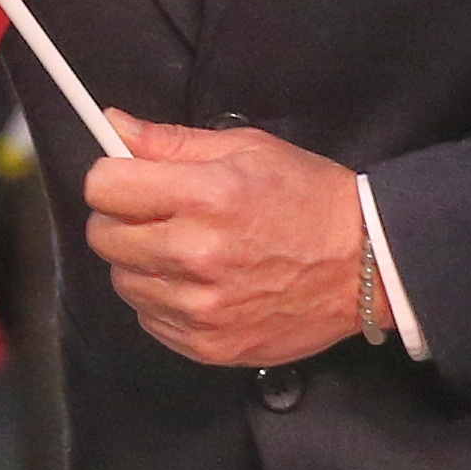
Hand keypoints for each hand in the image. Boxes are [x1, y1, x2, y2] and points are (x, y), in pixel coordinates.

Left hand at [81, 116, 364, 369]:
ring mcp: (202, 307)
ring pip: (123, 281)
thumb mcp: (247, 150)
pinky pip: (150, 319)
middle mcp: (196, 254)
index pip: (103, 188)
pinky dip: (163, 301)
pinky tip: (199, 284)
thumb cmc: (308, 197)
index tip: (129, 180)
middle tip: (157, 216)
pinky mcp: (209, 345)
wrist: (368, 265)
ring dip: (141, 264)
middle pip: (103, 237)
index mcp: (205, 196)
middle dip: (121, 220)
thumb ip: (170, 141)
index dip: (111, 179)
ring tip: (184, 251)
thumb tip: (111, 124)